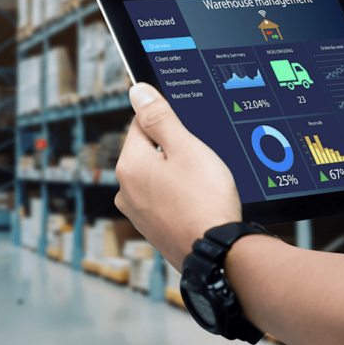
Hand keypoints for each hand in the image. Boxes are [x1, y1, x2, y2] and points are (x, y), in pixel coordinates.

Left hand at [115, 83, 241, 269]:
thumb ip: (159, 117)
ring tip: (203, 183)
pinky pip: (164, 199)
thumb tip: (137, 91)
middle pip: (149, 150)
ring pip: (157, 176)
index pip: (141, 123)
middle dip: (173, 149)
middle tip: (201, 159)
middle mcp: (125, 190)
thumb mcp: (185, 147)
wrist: (218, 253)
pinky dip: (179, 195)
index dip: (168, 122)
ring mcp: (137, 213)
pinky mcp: (153, 229)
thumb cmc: (205, 199)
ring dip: (177, 173)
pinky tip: (199, 201)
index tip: (190, 131)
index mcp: (129, 165)